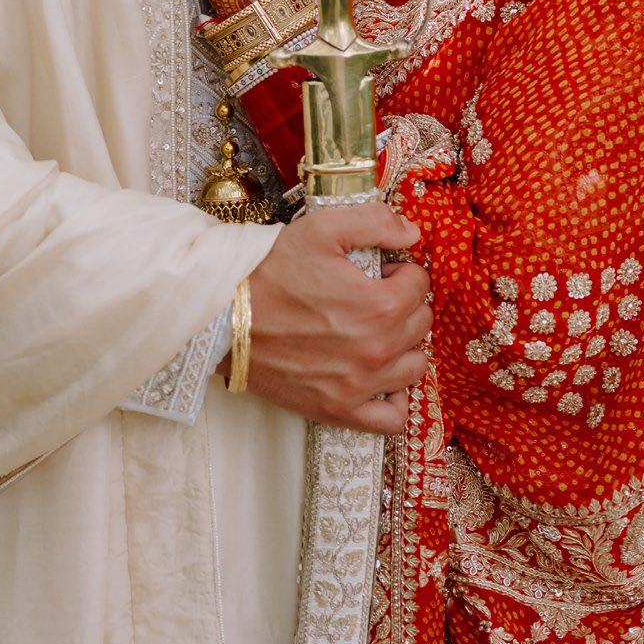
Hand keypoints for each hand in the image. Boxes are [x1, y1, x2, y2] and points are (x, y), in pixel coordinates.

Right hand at [246, 202, 431, 434]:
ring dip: (405, 346)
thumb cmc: (270, 271)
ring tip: (378, 331)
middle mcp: (377, 350)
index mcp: (379, 305)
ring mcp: (359, 386)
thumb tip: (413, 233)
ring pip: (414, 368)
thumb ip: (376, 223)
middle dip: (404, 303)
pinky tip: (382, 378)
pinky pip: (391, 420)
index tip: (378, 271)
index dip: (400, 271)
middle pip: (420, 324)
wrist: (222, 316)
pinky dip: (396, 400)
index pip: (420, 284)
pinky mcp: (337, 410)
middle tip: (373, 295)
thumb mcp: (322, 229)